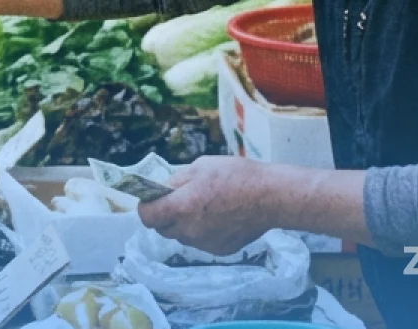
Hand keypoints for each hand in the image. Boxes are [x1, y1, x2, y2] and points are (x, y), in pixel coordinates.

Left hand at [137, 156, 280, 254]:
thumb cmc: (236, 175)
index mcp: (181, 207)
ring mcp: (204, 243)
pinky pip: (200, 242)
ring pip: (181, 236)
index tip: (152, 199)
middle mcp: (189, 230)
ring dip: (183, 224)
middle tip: (178, 201)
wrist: (271, 197)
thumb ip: (176, 180)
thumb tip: (164, 189)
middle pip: (163, 228)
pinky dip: (202, 232)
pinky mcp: (220, 250)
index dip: (146, 207)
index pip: (147, 217)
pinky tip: (218, 218)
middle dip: (164, 215)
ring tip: (201, 208)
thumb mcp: (200, 166)